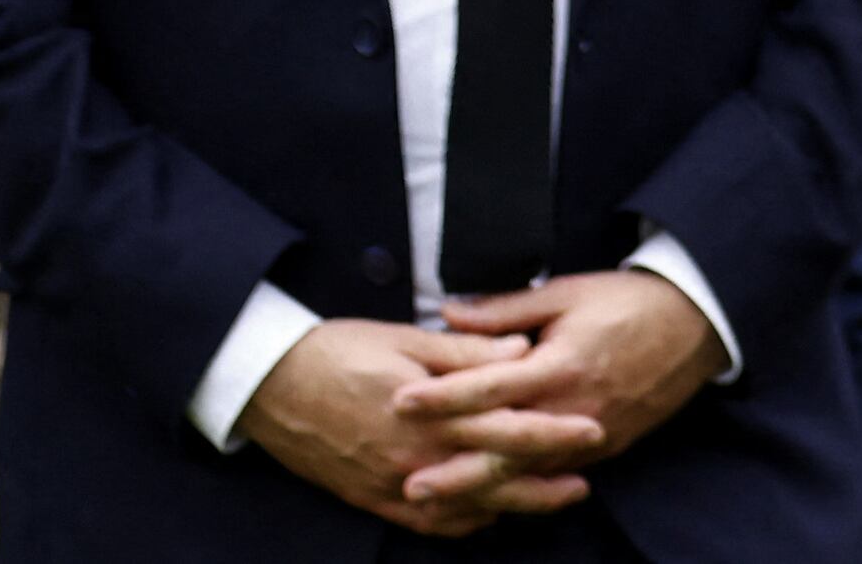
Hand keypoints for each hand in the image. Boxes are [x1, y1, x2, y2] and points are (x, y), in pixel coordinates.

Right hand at [232, 318, 570, 535]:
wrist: (269, 385)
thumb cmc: (338, 352)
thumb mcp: (407, 338)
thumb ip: (468, 351)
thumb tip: (523, 350)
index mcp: (430, 414)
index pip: (505, 429)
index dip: (552, 432)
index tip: (592, 430)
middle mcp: (414, 457)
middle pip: (492, 479)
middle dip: (542, 483)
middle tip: (584, 482)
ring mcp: (391, 484)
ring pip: (463, 508)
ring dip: (510, 507)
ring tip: (551, 501)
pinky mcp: (370, 497)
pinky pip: (424, 522)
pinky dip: (460, 522)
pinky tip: (485, 516)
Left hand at [394, 268, 724, 488]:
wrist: (698, 324)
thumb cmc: (631, 301)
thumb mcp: (569, 291)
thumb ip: (506, 308)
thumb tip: (449, 311)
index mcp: (562, 363)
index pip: (491, 386)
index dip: (444, 395)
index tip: (401, 401)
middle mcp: (575, 407)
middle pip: (505, 447)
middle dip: (456, 469)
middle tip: (410, 483)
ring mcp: (593, 433)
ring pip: (529, 470)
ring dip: (482, 487)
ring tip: (439, 500)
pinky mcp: (607, 446)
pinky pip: (556, 473)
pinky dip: (522, 487)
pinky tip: (492, 496)